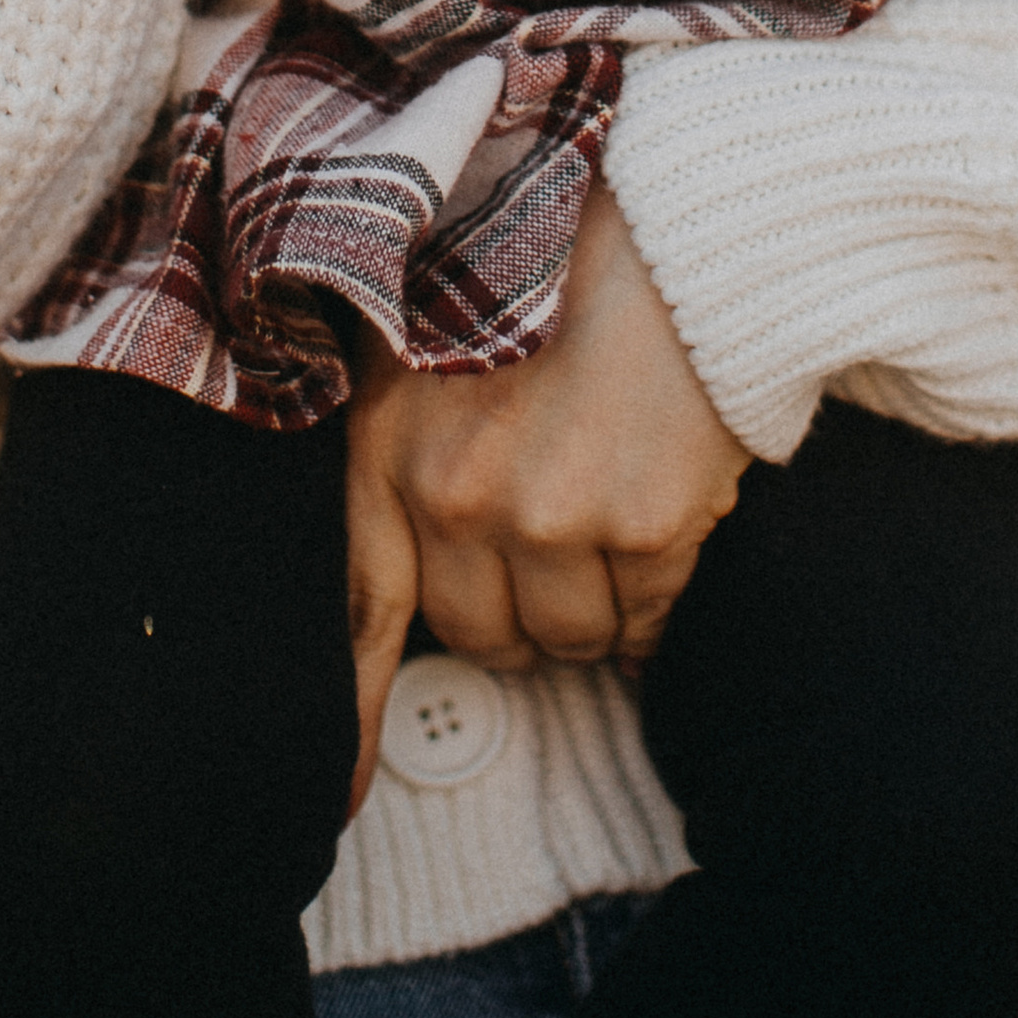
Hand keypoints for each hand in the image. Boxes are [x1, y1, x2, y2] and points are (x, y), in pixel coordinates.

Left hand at [342, 182, 750, 816]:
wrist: (678, 215)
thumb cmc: (552, 261)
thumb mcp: (428, 332)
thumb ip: (397, 441)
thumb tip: (396, 563)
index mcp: (390, 440)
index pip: (359, 614)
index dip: (351, 720)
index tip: (339, 802)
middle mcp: (457, 491)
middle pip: (480, 635)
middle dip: (518, 604)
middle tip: (557, 525)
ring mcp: (551, 514)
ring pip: (568, 638)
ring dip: (593, 600)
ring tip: (613, 501)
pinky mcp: (643, 526)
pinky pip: (645, 620)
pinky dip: (657, 591)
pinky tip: (663, 508)